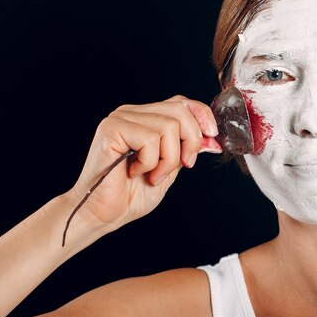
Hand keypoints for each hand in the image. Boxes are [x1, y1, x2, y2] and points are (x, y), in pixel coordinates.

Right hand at [67, 95, 221, 236]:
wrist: (104, 214)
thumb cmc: (132, 195)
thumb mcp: (170, 168)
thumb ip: (186, 148)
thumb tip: (210, 137)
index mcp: (146, 118)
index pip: (182, 103)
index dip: (202, 116)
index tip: (212, 137)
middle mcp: (132, 113)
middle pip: (180, 111)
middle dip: (190, 142)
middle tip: (183, 165)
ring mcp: (120, 118)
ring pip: (168, 127)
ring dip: (168, 159)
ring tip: (152, 175)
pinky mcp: (111, 129)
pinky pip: (149, 138)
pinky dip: (150, 162)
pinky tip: (136, 172)